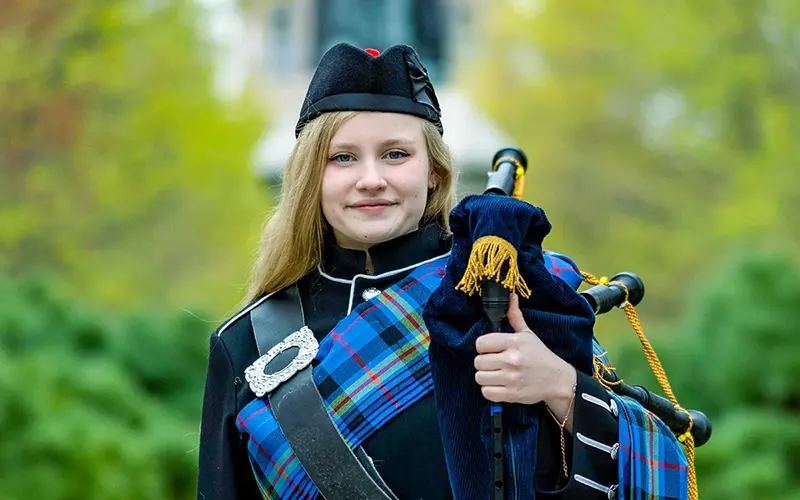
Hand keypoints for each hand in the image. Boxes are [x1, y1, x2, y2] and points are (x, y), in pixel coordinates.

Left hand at [474, 294, 576, 408]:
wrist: (558, 380)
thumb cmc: (540, 356)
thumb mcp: (528, 334)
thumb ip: (515, 316)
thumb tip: (511, 295)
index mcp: (514, 342)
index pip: (481, 343)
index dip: (483, 347)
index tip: (491, 350)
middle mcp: (512, 360)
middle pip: (478, 361)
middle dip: (484, 363)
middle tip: (495, 363)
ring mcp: (511, 378)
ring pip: (480, 377)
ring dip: (486, 377)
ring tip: (497, 375)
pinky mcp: (512, 394)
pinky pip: (487, 393)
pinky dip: (490, 391)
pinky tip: (499, 386)